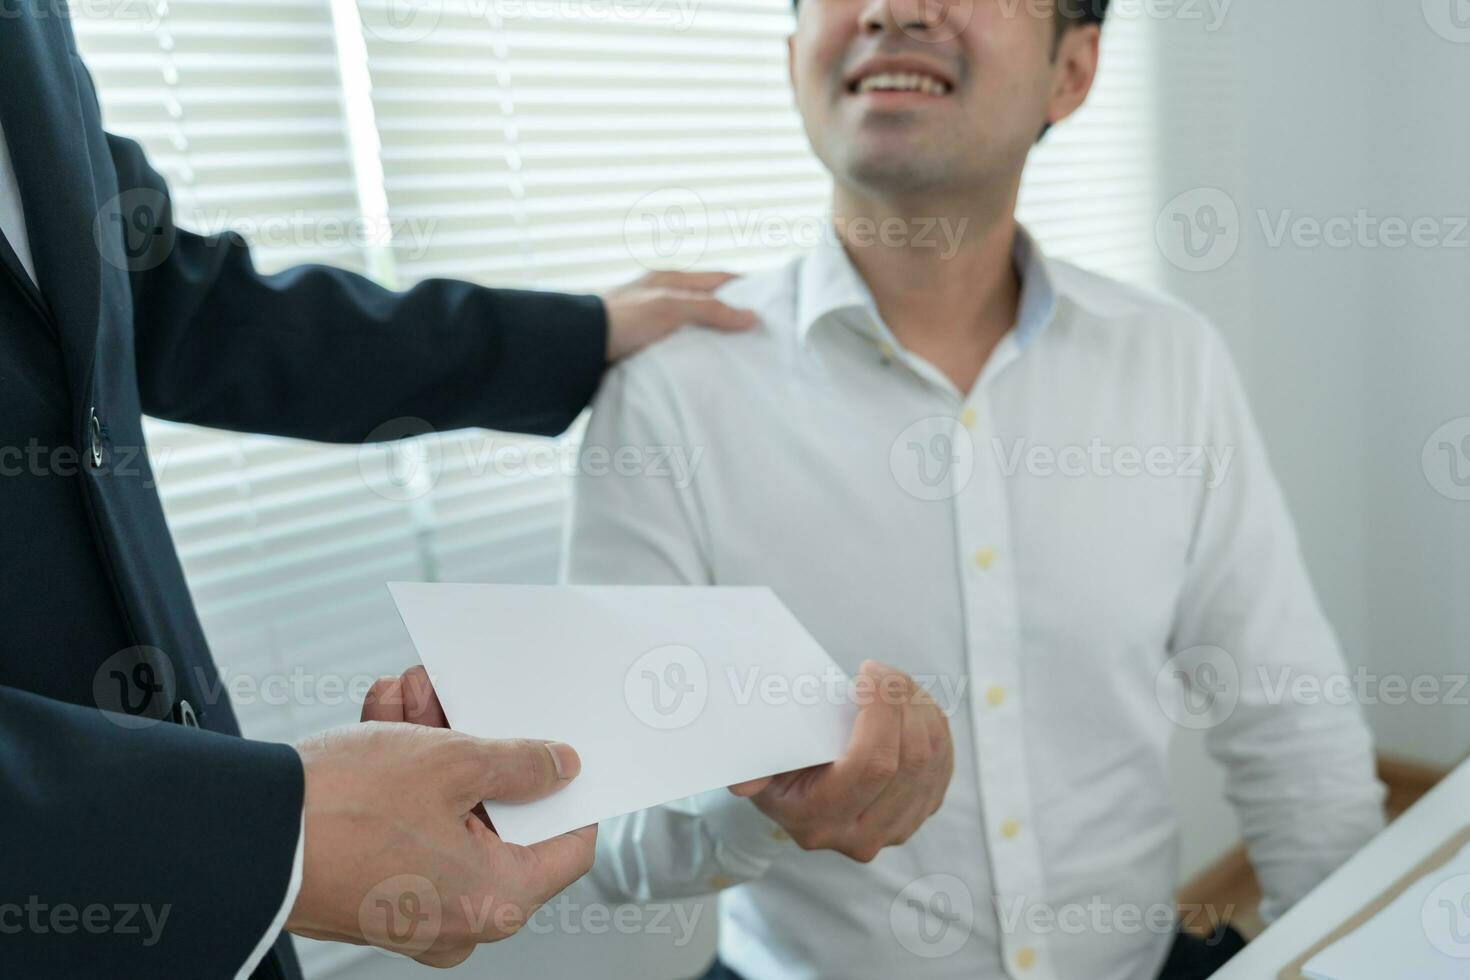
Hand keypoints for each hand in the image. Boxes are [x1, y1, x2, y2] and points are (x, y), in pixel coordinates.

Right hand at [286, 721, 594, 966]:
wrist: (240, 834)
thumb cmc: (344, 814)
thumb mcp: (450, 762)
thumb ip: (519, 762)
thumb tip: (559, 766)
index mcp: (496, 900)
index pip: (567, 842)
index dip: (567, 787)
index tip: (561, 748)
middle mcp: (459, 917)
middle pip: (498, 814)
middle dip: (476, 742)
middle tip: (463, 697)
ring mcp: (414, 906)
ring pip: (447, 809)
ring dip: (432, 743)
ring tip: (412, 693)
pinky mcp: (373, 886)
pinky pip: (408, 824)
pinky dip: (401, 771)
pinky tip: (387, 716)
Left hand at [601, 270, 757, 361]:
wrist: (578, 347)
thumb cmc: (621, 319)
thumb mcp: (670, 308)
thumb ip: (710, 310)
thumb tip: (752, 316)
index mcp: (671, 279)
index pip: (720, 278)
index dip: (746, 287)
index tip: (772, 301)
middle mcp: (664, 296)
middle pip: (709, 302)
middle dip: (733, 315)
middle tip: (761, 336)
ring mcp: (654, 321)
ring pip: (694, 326)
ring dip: (713, 338)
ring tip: (738, 357)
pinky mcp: (645, 345)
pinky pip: (679, 347)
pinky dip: (694, 354)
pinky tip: (704, 368)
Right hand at [728, 660, 952, 862]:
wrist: (801, 804)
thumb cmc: (779, 772)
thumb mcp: (758, 766)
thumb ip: (752, 767)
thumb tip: (743, 783)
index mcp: (820, 821)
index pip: (871, 764)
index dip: (881, 710)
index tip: (867, 672)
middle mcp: (863, 834)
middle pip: (909, 757)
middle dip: (901, 699)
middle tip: (880, 670)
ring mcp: (898, 827)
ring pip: (932, 755)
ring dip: (918, 706)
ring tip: (892, 682)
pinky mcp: (922, 811)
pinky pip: (944, 758)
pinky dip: (932, 722)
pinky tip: (908, 704)